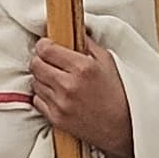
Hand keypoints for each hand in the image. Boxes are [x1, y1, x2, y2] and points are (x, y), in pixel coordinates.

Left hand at [30, 37, 133, 157]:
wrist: (123, 127)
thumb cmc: (118, 94)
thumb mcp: (108, 62)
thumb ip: (87, 44)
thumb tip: (72, 31)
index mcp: (82, 68)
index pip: (46, 49)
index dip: (43, 45)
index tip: (47, 46)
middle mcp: (68, 85)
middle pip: (35, 64)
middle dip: (40, 60)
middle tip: (49, 61)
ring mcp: (60, 104)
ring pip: (35, 82)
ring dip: (41, 78)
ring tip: (56, 79)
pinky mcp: (56, 119)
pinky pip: (37, 101)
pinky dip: (43, 96)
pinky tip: (56, 94)